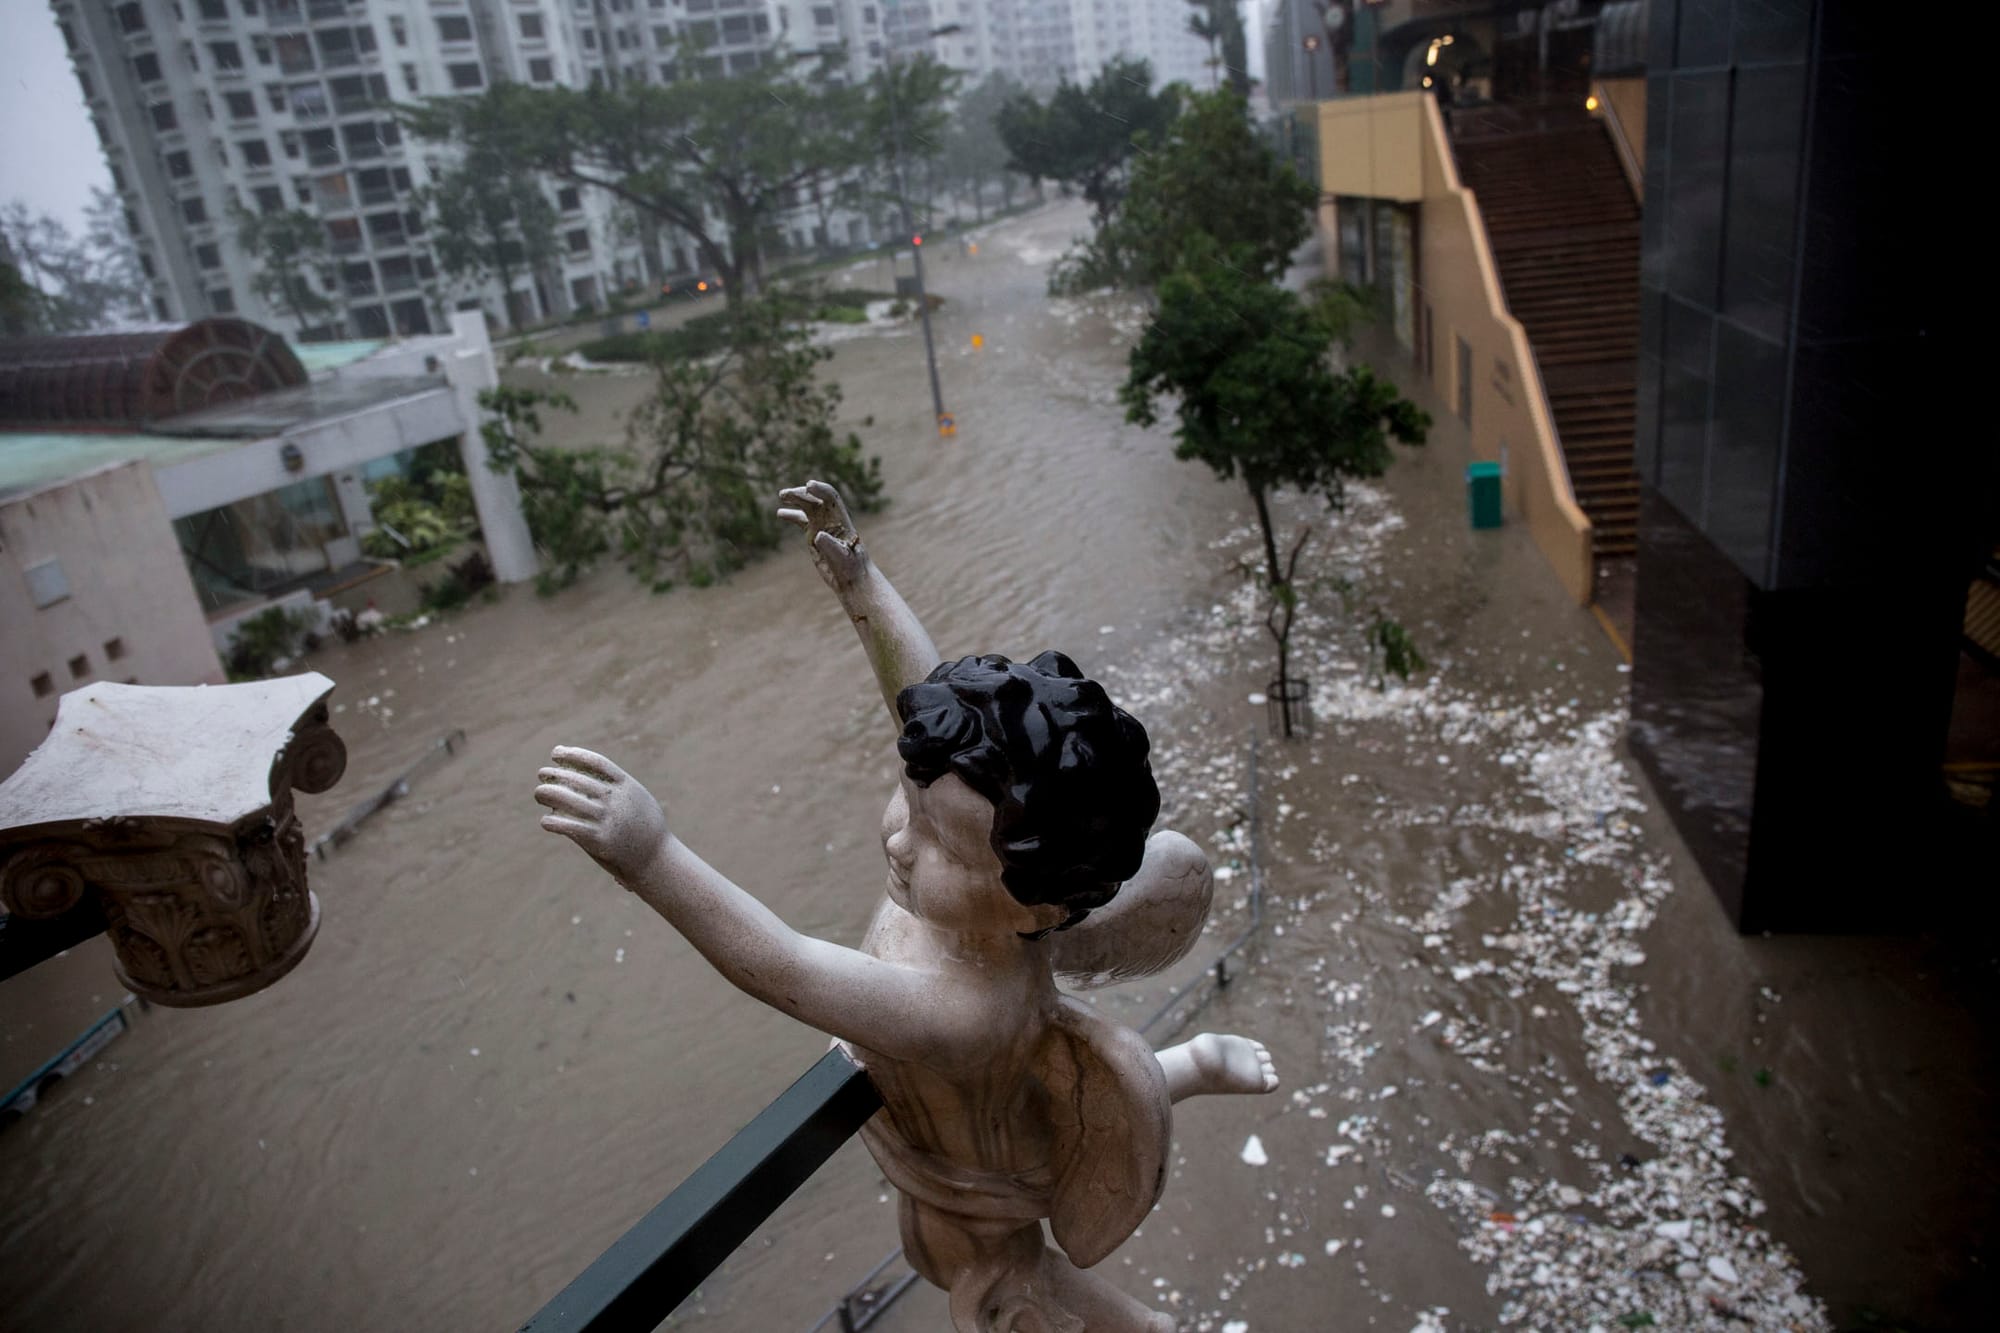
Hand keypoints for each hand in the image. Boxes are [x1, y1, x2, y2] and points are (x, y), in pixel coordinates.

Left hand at [535, 746, 668, 885]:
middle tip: (542, 774)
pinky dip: (553, 822)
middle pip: (577, 779)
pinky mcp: (598, 840)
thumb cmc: (644, 827)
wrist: (655, 858)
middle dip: (554, 774)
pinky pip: (568, 826)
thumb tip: (595, 774)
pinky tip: (545, 821)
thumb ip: (618, 787)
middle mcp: (615, 800)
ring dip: (547, 794)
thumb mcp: (638, 799)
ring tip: (539, 794)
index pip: (595, 762)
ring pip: (567, 800)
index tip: (556, 753)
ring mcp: (606, 819)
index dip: (573, 754)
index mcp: (627, 785)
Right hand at [777, 479, 869, 596]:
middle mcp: (831, 520)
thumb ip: (831, 546)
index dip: (820, 489)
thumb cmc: (852, 568)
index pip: (831, 498)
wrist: (852, 579)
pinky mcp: (814, 535)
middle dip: (802, 494)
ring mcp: (822, 526)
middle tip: (785, 494)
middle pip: (816, 499)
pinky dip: (791, 515)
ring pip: (807, 506)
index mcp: (841, 520)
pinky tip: (779, 513)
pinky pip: (801, 520)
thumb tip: (818, 535)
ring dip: (796, 499)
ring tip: (782, 496)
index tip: (808, 485)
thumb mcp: (842, 557)